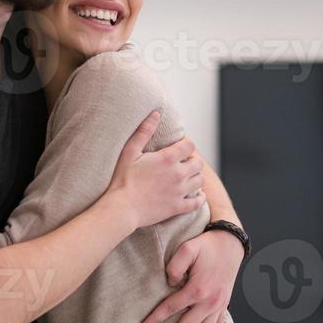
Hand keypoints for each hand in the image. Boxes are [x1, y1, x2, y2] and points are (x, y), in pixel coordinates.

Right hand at [107, 112, 204, 228]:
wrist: (122, 208)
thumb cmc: (123, 179)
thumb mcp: (130, 152)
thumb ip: (144, 132)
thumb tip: (155, 114)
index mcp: (167, 159)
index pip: (189, 146)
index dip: (186, 144)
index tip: (179, 147)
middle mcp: (178, 174)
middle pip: (198, 163)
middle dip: (192, 160)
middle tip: (182, 162)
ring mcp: (179, 192)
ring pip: (200, 181)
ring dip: (196, 177)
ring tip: (187, 177)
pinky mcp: (177, 207)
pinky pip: (197, 203)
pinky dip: (199, 198)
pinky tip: (196, 195)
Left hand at [139, 229, 244, 322]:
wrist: (231, 243)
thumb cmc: (206, 245)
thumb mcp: (187, 249)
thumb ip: (175, 266)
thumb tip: (170, 284)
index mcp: (197, 289)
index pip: (171, 308)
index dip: (156, 318)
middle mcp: (209, 302)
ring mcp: (218, 305)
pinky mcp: (224, 304)